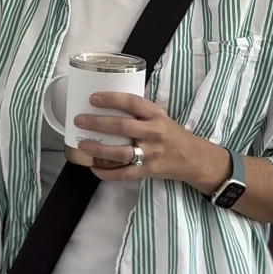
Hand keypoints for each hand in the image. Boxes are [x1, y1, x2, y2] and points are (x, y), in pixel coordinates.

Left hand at [73, 91, 212, 187]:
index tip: (93, 98)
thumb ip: (140, 112)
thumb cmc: (172, 134)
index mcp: (156, 115)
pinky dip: (107, 173)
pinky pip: (124, 174)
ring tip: (82, 145)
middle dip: (98, 123)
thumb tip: (109, 104)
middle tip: (79, 120)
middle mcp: (154, 133)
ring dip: (99, 149)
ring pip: (121, 152)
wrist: (193, 158)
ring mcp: (151, 154)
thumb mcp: (161, 117)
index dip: (112, 99)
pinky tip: (94, 169)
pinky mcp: (148, 171)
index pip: (132, 103)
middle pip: (122, 127)